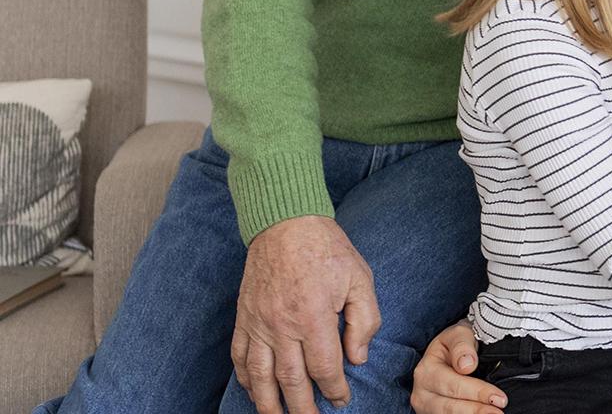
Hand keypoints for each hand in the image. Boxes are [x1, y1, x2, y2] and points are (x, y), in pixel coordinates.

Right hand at [230, 215, 380, 413]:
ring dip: (269, 404)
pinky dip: (245, 380)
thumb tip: (358, 357)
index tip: (341, 400)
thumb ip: (364, 321)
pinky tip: (254, 393)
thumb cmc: (327, 250)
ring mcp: (258, 324)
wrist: (285, 224)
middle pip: (290, 380)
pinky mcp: (243, 318)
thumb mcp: (360, 279)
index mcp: (314, 317)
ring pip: (259, 376)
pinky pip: (239, 357)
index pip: (325, 368)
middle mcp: (282, 326)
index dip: (334, 390)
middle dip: (303, 407)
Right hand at [409, 322, 505, 412]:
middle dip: (477, 410)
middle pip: (450, 406)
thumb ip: (462, 346)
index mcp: (426, 371)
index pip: (454, 385)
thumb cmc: (455, 342)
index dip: (478, 392)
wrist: (448, 349)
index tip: (499, 398)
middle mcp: (422, 392)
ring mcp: (427, 406)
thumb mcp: (458, 334)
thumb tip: (467, 365)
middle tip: (500, 412)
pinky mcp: (434, 413)